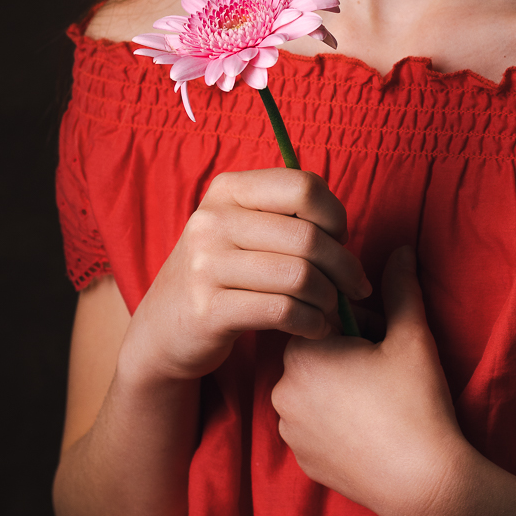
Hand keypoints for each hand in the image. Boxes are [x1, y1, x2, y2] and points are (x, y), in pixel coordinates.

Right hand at [120, 169, 371, 383]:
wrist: (162, 329)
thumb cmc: (221, 275)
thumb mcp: (241, 230)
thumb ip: (285, 216)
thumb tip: (344, 230)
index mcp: (227, 190)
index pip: (304, 186)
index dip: (336, 215)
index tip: (341, 241)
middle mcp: (212, 221)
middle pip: (308, 236)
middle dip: (344, 266)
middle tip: (353, 287)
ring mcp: (205, 266)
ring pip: (300, 276)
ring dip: (329, 298)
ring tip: (331, 309)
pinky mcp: (208, 311)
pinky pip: (283, 311)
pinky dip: (312, 323)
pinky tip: (315, 328)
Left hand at [272, 247, 470, 515]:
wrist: (422, 482)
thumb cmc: (415, 403)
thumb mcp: (411, 336)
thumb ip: (399, 287)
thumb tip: (401, 249)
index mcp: (301, 353)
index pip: (318, 317)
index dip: (356, 324)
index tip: (381, 337)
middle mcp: (282, 390)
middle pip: (313, 353)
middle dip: (345, 353)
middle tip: (385, 368)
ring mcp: (289, 431)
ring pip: (311, 391)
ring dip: (337, 387)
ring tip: (378, 402)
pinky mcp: (302, 461)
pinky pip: (312, 426)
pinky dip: (335, 422)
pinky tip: (368, 429)